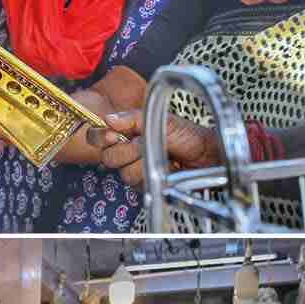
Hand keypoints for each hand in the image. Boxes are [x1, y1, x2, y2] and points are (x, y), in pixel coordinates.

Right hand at [99, 112, 220, 187]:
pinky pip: (136, 184)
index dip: (100, 137)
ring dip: (140, 163)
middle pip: (107, 157)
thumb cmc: (188, 135)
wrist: (206, 155)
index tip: (112, 135)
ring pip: (123, 172)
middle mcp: (128, 151)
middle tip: (141, 143)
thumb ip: (133, 119)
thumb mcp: (161, 120)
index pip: (98, 136)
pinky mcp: (144, 184)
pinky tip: (161, 168)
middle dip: (125, 150)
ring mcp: (135, 169)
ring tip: (156, 154)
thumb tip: (109, 119)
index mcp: (127, 132)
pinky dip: (149, 174)